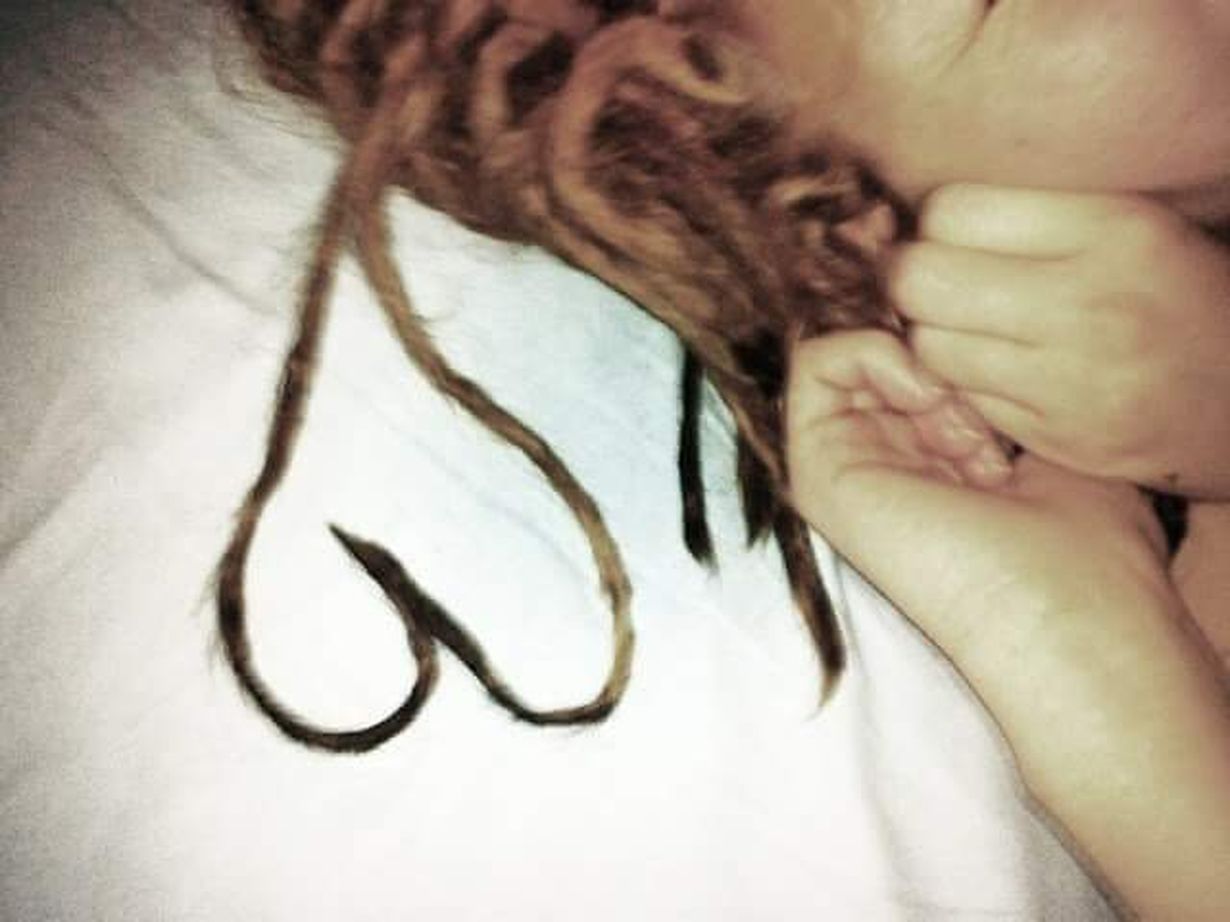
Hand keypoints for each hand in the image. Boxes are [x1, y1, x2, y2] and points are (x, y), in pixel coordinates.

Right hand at [783, 330, 1172, 683]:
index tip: (1008, 386)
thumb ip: (986, 384)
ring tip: (961, 414)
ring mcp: (845, 469)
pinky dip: (873, 352)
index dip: (955, 346)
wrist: (1065, 607)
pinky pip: (816, 364)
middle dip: (937, 354)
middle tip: (985, 413)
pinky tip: (928, 395)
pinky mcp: (817, 469)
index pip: (913, 363)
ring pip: (848, 356)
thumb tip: (943, 328)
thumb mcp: (1042, 434)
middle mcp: (882, 466)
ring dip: (910, 359)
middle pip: (880, 356)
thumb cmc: (1081, 544)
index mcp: (930, 464)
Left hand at [885, 185, 1229, 498]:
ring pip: (929, 345)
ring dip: (933, 335)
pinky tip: (998, 372)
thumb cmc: (1173, 296)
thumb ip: (1028, 213)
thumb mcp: (1128, 224)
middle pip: (919, 280)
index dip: (937, 223)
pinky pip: (961, 398)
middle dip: (912, 278)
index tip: (953, 237)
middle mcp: (1087, 305)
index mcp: (1110, 229)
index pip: (950, 210)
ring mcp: (1069, 380)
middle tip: (935, 284)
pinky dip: (963, 383)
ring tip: (968, 328)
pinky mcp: (1056, 436)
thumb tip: (914, 214)